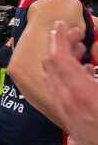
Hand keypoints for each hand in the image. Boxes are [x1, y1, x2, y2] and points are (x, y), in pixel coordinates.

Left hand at [43, 21, 97, 144]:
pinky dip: (65, 77)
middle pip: (51, 65)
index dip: (58, 37)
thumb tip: (90, 64)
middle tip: (76, 36)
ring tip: (81, 52)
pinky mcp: (68, 119)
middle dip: (61, 46)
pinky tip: (84, 74)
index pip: (57, 57)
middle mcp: (67, 101)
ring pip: (53, 78)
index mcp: (81, 91)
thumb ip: (96, 71)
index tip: (60, 25)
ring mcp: (66, 111)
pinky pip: (58, 92)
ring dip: (62, 61)